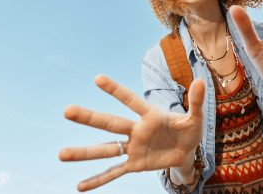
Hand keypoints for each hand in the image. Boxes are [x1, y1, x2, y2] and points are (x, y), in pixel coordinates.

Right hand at [59, 75, 204, 191]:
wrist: (186, 151)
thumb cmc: (188, 130)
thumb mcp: (195, 118)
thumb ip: (196, 101)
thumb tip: (201, 80)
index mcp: (150, 116)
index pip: (131, 101)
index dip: (116, 90)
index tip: (97, 78)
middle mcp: (136, 130)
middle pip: (110, 123)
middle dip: (89, 118)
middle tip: (66, 111)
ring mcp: (133, 148)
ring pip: (106, 149)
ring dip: (85, 153)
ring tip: (61, 154)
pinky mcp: (135, 165)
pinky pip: (114, 172)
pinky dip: (99, 180)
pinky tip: (80, 186)